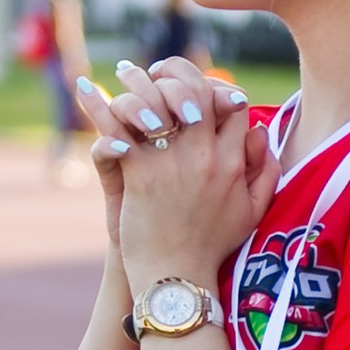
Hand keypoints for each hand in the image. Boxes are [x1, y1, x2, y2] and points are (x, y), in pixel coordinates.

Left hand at [84, 56, 272, 300]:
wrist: (177, 280)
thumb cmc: (211, 247)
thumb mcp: (252, 211)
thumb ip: (265, 171)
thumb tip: (262, 134)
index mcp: (233, 162)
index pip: (231, 102)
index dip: (214, 86)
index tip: (195, 85)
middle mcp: (205, 156)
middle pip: (195, 90)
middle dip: (175, 71)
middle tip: (156, 69)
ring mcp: (173, 164)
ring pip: (156, 100)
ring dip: (135, 81)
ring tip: (123, 71)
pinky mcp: (141, 175)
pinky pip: (117, 128)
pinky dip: (98, 106)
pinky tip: (85, 89)